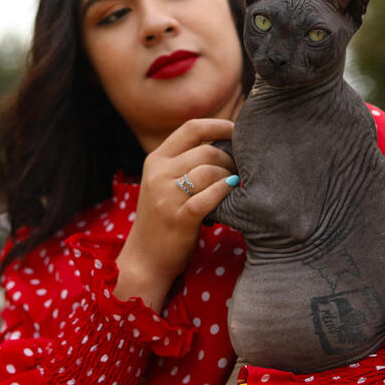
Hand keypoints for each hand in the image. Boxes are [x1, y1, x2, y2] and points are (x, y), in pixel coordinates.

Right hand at [114, 119, 236, 311]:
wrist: (145, 259)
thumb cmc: (163, 219)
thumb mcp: (163, 183)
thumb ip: (184, 162)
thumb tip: (224, 142)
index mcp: (156, 160)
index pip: (191, 128)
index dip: (219, 125)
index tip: (238, 131)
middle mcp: (158, 174)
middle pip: (206, 151)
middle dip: (229, 158)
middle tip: (239, 171)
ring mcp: (166, 196)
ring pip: (209, 171)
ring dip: (228, 177)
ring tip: (233, 187)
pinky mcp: (178, 218)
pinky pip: (208, 197)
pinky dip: (223, 193)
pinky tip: (230, 193)